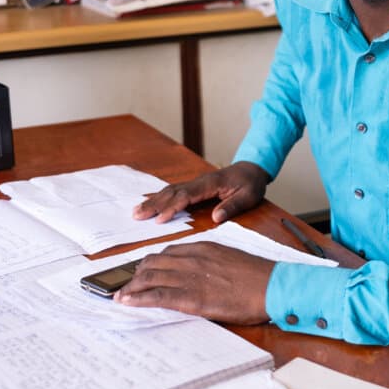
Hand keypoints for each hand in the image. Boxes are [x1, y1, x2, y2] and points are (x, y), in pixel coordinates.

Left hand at [114, 242, 274, 323]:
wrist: (271, 286)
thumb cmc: (257, 276)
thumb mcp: (230, 259)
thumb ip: (210, 263)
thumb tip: (200, 274)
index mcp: (202, 248)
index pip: (167, 253)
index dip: (150, 264)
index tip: (142, 272)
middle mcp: (192, 258)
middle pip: (153, 263)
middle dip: (136, 274)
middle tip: (128, 285)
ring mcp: (190, 277)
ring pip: (150, 277)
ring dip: (131, 287)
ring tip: (120, 295)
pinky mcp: (191, 297)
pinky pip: (157, 296)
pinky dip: (138, 298)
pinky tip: (126, 301)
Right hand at [133, 161, 269, 223]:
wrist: (252, 169)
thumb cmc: (250, 183)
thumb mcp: (248, 196)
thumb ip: (233, 206)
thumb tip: (216, 217)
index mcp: (211, 183)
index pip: (187, 195)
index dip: (173, 207)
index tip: (160, 219)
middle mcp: (199, 181)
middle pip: (173, 192)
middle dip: (155, 204)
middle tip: (137, 215)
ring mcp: (196, 183)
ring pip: (170, 191)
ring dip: (154, 201)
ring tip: (137, 211)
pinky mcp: (195, 186)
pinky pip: (174, 191)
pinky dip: (160, 198)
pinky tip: (150, 204)